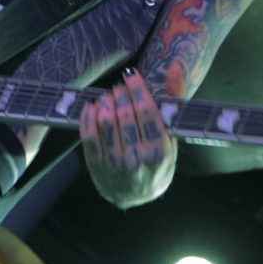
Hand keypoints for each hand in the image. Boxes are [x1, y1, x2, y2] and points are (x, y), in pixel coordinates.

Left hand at [79, 68, 176, 208]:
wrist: (135, 195)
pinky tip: (94, 105)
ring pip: (106, 121)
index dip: (137, 89)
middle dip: (121, 93)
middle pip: (125, 114)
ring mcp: (114, 161)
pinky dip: (89, 114)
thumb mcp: (172, 138)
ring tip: (110, 95)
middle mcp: (136, 158)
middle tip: (120, 86)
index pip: (147, 112)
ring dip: (106, 101)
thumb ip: (173, 102)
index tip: (131, 75)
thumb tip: (175, 68)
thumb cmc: (157, 164)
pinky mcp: (95, 162)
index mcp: (159, 152)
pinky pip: (88, 133)